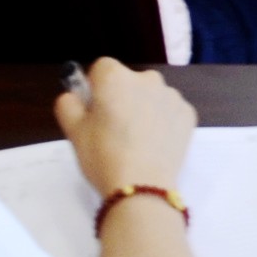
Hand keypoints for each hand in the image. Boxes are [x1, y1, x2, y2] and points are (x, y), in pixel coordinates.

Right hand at [56, 58, 196, 197]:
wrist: (142, 187)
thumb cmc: (103, 157)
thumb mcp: (75, 133)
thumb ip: (68, 105)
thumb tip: (72, 94)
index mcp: (116, 78)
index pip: (102, 68)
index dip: (95, 88)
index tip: (94, 110)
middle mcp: (147, 79)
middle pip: (129, 81)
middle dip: (121, 98)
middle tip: (113, 130)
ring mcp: (172, 95)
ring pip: (151, 96)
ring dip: (143, 109)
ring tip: (135, 142)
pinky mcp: (188, 113)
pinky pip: (170, 111)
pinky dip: (162, 122)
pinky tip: (154, 145)